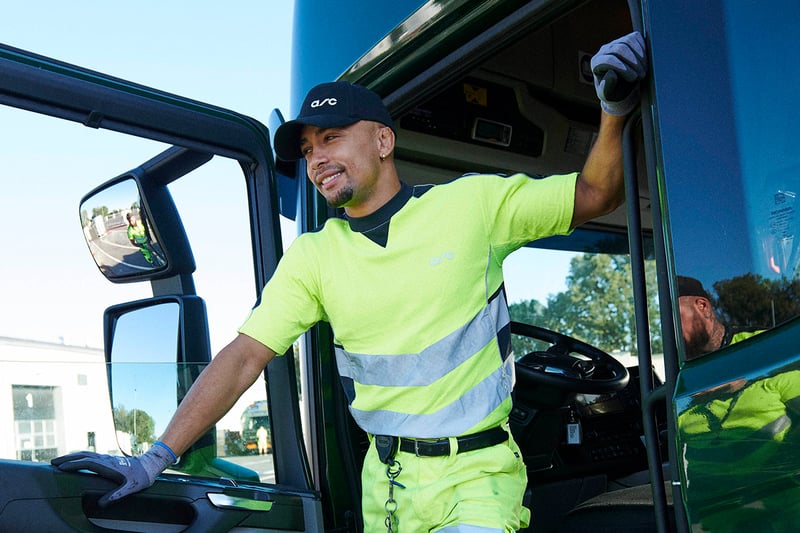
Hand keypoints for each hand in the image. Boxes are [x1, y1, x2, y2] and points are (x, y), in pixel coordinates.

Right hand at [51, 444, 174, 506]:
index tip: (60, 467)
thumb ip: (116, 495)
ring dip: (72, 456)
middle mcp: (106, 460)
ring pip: (87, 454)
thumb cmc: (141, 477)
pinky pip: (91, 456)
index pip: (87, 463)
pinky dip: (80, 456)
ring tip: (60, 460)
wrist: (150, 465)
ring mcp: (107, 458)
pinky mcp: (109, 459)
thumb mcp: (130, 488)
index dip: (73, 465)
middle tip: (53, 462)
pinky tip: (77, 460)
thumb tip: (101, 504)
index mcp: (109, 466)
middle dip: (67, 458)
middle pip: (83, 456)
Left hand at [591, 31, 646, 115]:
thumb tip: (611, 73)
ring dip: (640, 56)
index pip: (608, 60)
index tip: (633, 79)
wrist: (623, 87)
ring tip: (644, 70)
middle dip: (633, 63)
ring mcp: (616, 42)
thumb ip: (606, 87)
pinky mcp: (627, 39)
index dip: (623, 69)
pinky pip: (636, 37)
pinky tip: (645, 61)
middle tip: (641, 76)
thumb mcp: (608, 95)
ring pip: (628, 41)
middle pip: (619, 49)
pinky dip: (643, 48)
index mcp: (596, 63)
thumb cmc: (613, 92)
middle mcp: (604, 50)